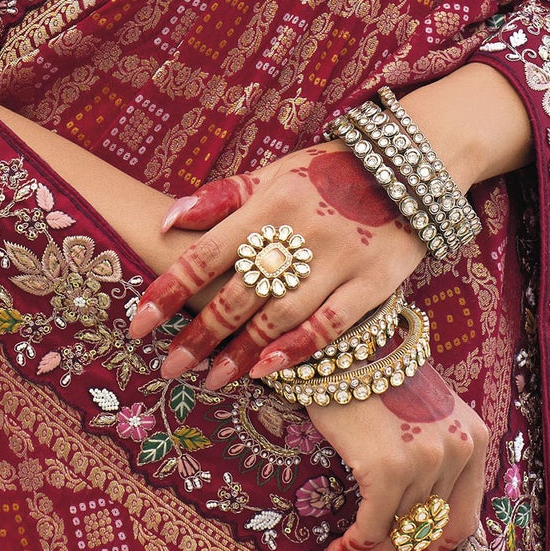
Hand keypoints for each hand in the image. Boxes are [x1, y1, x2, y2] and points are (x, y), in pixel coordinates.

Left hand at [127, 141, 426, 390]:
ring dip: (240, 353)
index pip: (208, 251)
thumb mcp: (275, 173)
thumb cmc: (328, 175)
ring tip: (210, 381)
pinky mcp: (372, 283)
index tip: (139, 324)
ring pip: (279, 316)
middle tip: (169, 367)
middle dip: (198, 334)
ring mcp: (339, 260)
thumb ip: (222, 197)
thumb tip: (167, 220)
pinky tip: (265, 372)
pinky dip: (295, 351)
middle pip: (239, 293)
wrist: (410, 169)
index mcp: (271, 201)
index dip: (170, 289)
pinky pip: (329, 325)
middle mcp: (301, 231)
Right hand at [309, 365, 488, 550]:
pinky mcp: (387, 466)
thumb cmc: (380, 380)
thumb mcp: (428, 416)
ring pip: (397, 533)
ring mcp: (425, 459)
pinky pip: (371, 528)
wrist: (347, 344)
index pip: (462, 519)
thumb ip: (438, 461)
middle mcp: (458, 450)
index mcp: (475, 439)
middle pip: (428, 532)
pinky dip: (352, 549)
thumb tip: (418, 528)